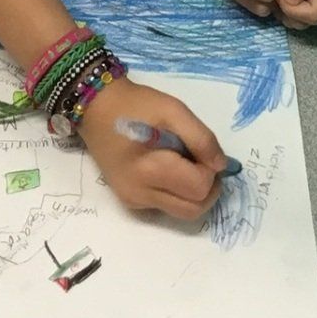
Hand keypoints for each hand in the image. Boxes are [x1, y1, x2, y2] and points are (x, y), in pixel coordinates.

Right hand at [77, 76, 227, 221]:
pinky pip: (166, 206)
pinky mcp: (130, 201)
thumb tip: (220, 166)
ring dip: (194, 193)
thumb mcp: (174, 110)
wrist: (96, 108)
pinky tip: (169, 169)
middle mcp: (140, 193)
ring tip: (186, 165)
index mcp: (149, 170)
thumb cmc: (136, 105)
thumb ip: (202, 139)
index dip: (210, 171)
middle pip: (194, 209)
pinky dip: (177, 193)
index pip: (199, 188)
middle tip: (201, 161)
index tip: (202, 151)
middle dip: (208, 188)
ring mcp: (133, 200)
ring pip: (182, 212)